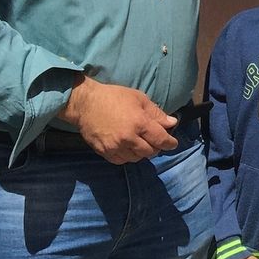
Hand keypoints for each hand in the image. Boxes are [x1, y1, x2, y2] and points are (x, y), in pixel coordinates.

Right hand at [57, 76, 176, 162]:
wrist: (85, 103)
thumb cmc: (114, 97)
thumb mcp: (139, 99)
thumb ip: (156, 113)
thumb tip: (172, 123)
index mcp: (139, 123)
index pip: (161, 140)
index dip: (170, 143)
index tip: (172, 143)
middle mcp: (128, 138)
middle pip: (150, 152)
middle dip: (156, 147)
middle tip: (155, 140)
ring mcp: (115, 147)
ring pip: (136, 158)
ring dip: (142, 152)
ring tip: (141, 142)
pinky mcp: (104, 152)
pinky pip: (122, 161)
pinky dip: (128, 156)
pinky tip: (128, 147)